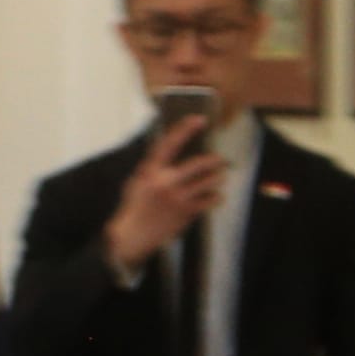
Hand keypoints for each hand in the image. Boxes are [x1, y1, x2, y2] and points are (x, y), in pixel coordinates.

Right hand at [104, 120, 228, 271]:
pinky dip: (216, 197)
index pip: (170, 143)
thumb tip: (168, 152)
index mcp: (151, 171)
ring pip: (208, 182)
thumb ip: (152, 168)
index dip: (185, 129)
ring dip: (218, 178)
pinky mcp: (186, 212)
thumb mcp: (137, 182)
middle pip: (198, 164)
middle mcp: (166, 181)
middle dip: (214, 160)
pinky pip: (209, 201)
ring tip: (221, 176)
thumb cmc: (134, 207)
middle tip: (220, 160)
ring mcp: (178, 197)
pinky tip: (217, 196)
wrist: (133, 235)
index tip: (199, 120)